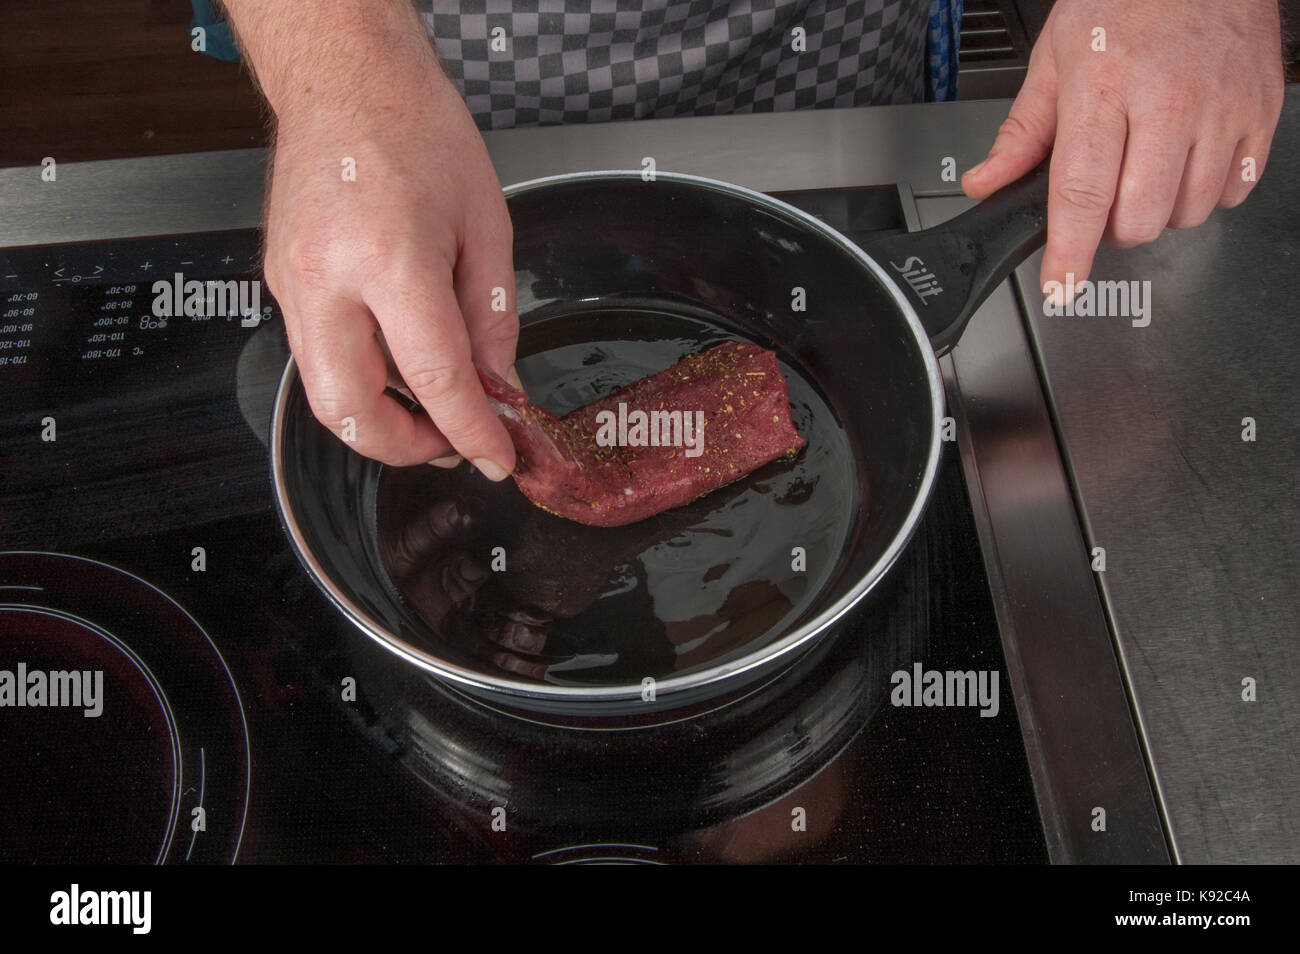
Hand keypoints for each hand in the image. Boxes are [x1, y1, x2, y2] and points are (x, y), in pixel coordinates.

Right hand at [261, 40, 517, 472]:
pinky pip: (317, 355)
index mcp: (390, 259)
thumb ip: (492, 318)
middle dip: (407, 448)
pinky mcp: (278, 281)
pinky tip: (398, 361)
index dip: (470, 432)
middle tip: (452, 442)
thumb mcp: (484, 224)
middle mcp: (328, 279)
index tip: (495, 459)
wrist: (345, 78)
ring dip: (380, 420)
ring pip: (324, 394)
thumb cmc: (415, 128)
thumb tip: (497, 386)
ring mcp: (291, 282)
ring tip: (433, 407)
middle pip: (352, 412)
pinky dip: (361, 377)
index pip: (434, 378)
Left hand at [962, 0, 1284, 299]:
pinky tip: (1189, 158)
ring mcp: (1222, 107)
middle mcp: (1169, 101)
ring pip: (1190, 212)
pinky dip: (1210, 190)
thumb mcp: (1056, 58)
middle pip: (1139, 217)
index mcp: (1105, 87)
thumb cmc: (1125, 1)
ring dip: (1162, 210)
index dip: (1070, 251)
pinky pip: (1237, 189)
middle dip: (1114, 226)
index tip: (1060, 284)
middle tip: (1105, 195)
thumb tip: (987, 183)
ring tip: (1147, 166)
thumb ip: (1023, 131)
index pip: (1082, 193)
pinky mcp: (1261, 110)